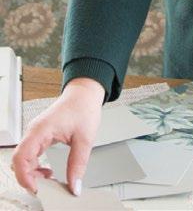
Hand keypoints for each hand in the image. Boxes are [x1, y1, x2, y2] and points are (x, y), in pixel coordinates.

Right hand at [11, 77, 103, 195]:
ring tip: (50, 179)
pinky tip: (48, 171)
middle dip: (30, 177)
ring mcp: (35, 133)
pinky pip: (30, 155)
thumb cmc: (84, 107)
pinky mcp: (39, 135)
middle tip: (47, 187)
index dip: (25, 176)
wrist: (85, 93)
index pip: (21, 157)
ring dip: (33, 173)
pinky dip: (36, 166)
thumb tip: (74, 185)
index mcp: (41, 130)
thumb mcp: (85, 139)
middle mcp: (34, 132)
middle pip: (19, 161)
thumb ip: (78, 164)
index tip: (36, 187)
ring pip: (23, 160)